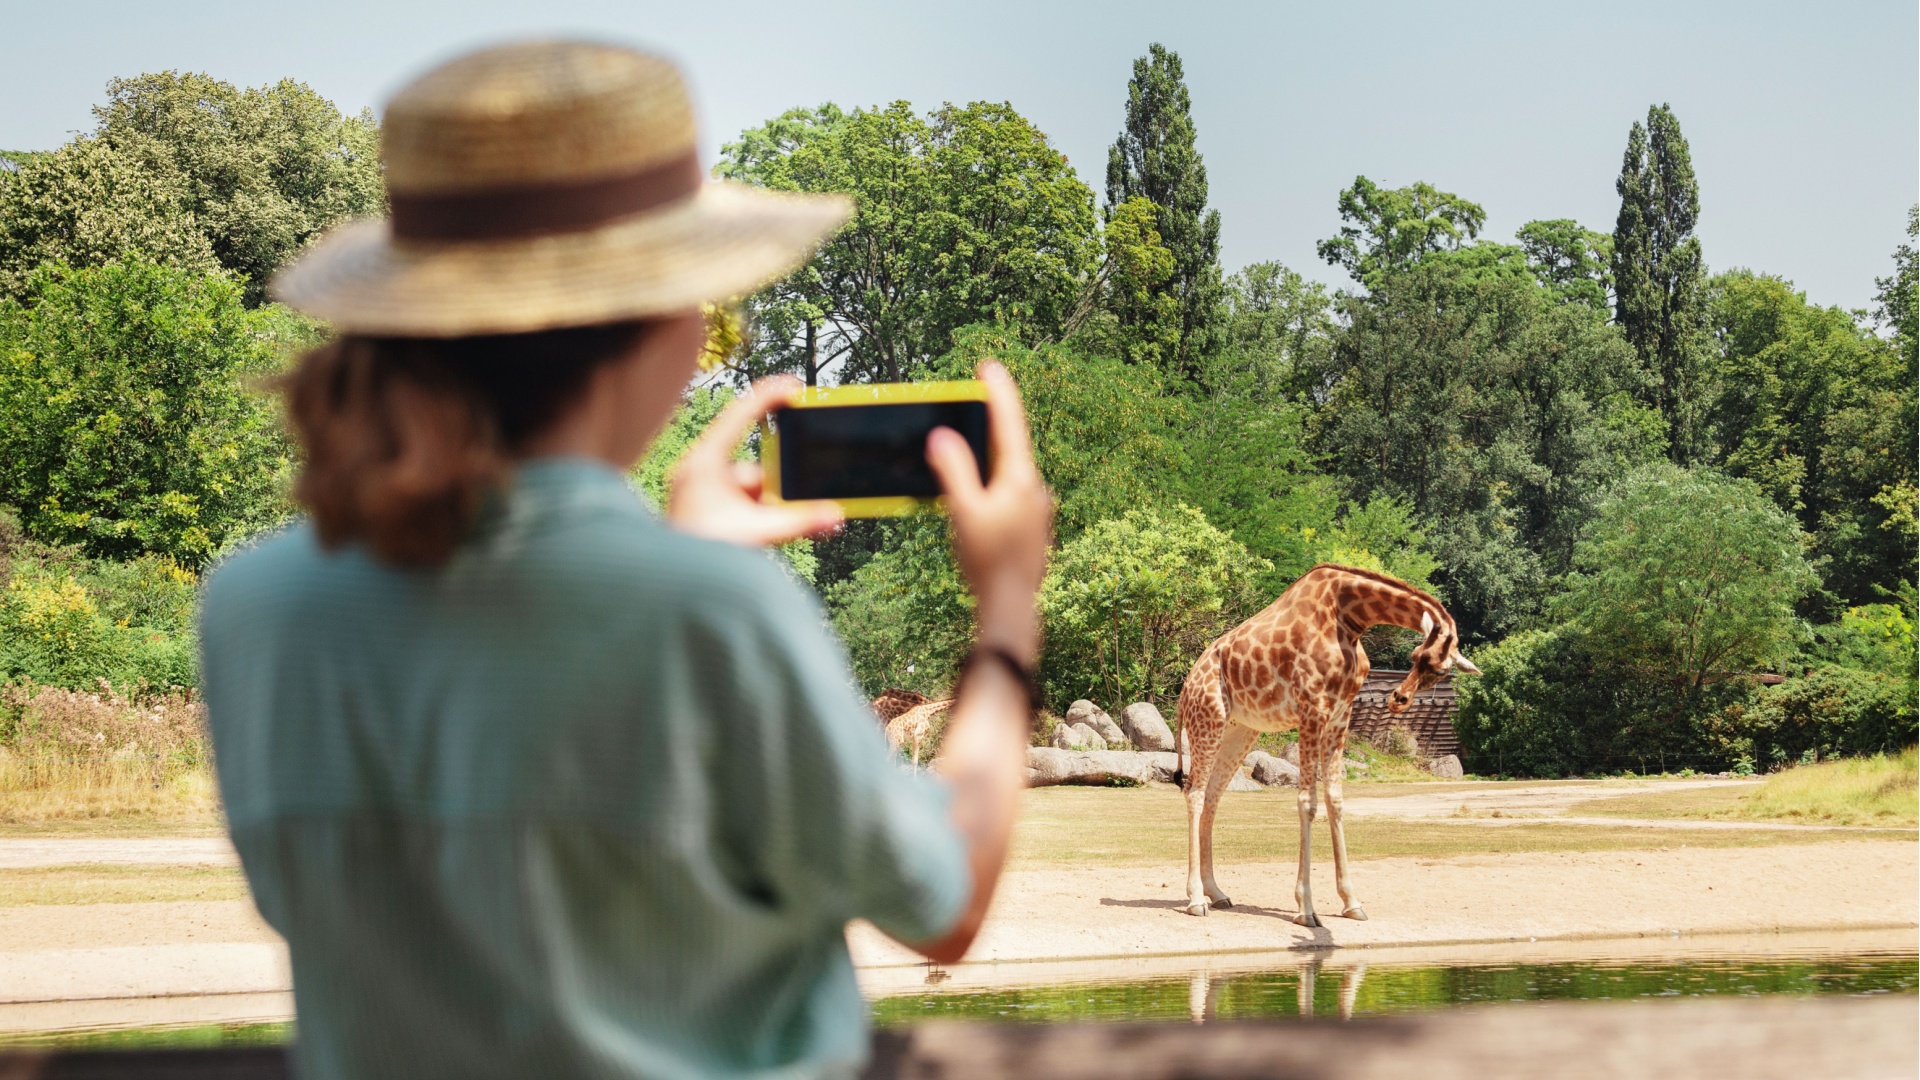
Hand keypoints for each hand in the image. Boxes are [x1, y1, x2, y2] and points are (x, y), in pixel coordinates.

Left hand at [667, 376, 843, 546]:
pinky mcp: (705, 508)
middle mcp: (700, 471)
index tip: (795, 388)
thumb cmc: (700, 555)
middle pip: (756, 466)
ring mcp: (701, 490)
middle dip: (775, 492)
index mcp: (705, 462)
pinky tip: (755, 537)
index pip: (741, 416)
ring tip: (760, 533)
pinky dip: (755, 517)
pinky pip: (741, 503)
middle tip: (778, 513)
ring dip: (765, 510)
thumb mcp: (756, 534)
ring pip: (750, 489)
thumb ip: (799, 523)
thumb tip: (834, 515)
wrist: (671, 583)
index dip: (769, 396)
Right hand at [924, 361, 1053, 663]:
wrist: (1012, 608)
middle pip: (1010, 445)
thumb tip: (944, 437)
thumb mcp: (964, 513)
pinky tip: (977, 494)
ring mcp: (1036, 508)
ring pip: (1010, 471)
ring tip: (967, 446)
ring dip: (989, 455)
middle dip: (990, 422)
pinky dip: (992, 482)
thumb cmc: (988, 563)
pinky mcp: (1031, 526)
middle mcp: (1034, 489)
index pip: (1009, 424)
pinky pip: (1010, 492)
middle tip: (972, 400)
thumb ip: (954, 472)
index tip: (989, 365)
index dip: (998, 392)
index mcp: (1021, 480)